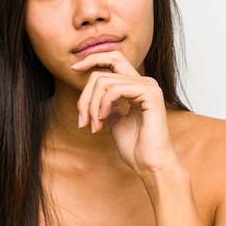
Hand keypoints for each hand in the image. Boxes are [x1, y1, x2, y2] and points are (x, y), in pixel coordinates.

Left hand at [72, 51, 177, 179]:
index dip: (92, 59)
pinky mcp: (150, 94)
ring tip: (93, 125)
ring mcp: (148, 86)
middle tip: (82, 119)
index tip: (74, 69)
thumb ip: (107, 103)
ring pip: (104, 81)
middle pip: (103, 71)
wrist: (151, 166)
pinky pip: (115, 89)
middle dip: (85, 95)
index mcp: (137, 86)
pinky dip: (102, 105)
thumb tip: (94, 92)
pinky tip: (102, 121)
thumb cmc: (135, 148)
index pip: (113, 59)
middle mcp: (144, 82)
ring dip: (91, 105)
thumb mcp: (115, 120)